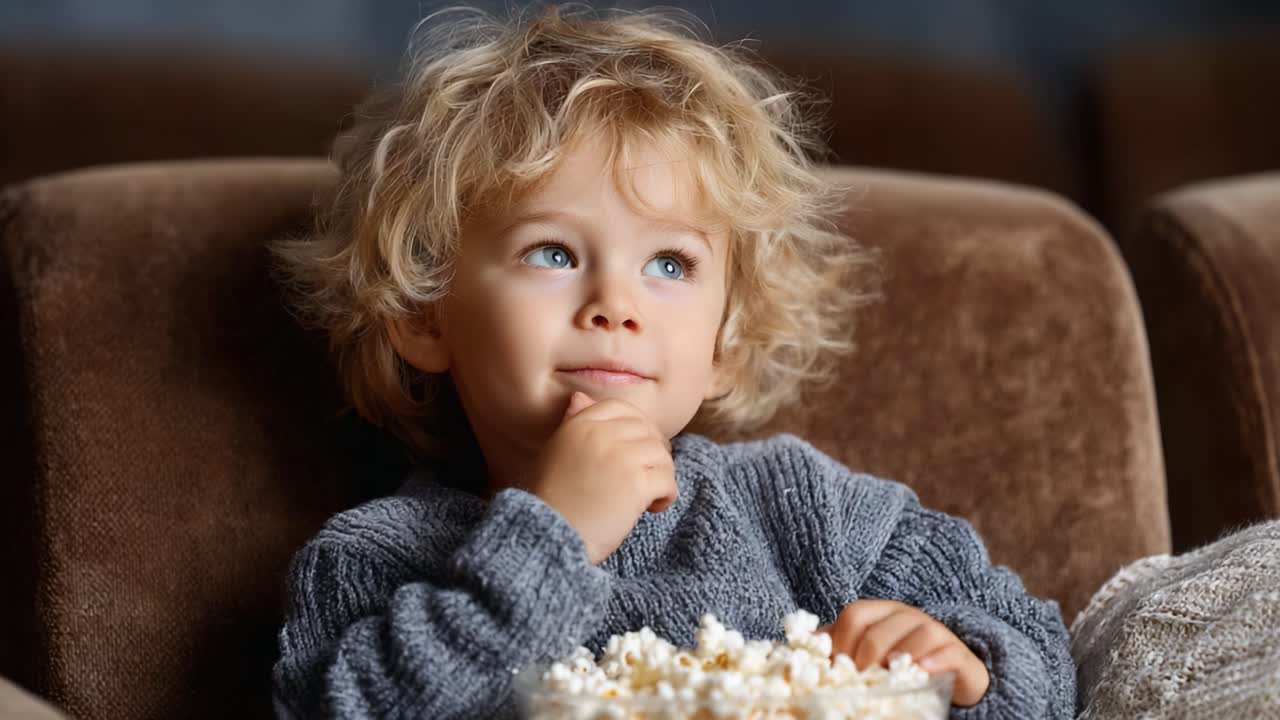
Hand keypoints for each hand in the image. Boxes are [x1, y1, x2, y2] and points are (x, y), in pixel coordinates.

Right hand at [529, 391, 676, 564]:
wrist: (549, 536)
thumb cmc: (551, 501)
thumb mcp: (556, 452)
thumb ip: (573, 423)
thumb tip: (580, 397)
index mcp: (580, 425)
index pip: (622, 408)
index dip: (637, 427)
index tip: (637, 450)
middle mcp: (601, 434)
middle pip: (648, 431)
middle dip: (653, 455)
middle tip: (646, 478)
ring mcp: (621, 457)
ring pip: (662, 455)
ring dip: (661, 477)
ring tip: (647, 498)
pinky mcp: (636, 483)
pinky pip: (668, 480)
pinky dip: (666, 496)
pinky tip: (652, 508)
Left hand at [818, 599, 989, 706]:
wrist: (949, 674)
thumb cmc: (897, 663)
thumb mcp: (865, 653)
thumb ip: (835, 650)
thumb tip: (794, 654)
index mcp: (879, 612)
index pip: (854, 615)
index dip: (842, 643)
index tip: (839, 669)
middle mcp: (906, 616)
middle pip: (878, 630)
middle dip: (865, 658)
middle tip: (862, 679)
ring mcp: (934, 632)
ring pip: (912, 638)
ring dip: (896, 660)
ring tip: (887, 677)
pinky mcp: (958, 653)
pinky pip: (946, 652)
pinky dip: (932, 663)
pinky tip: (921, 673)